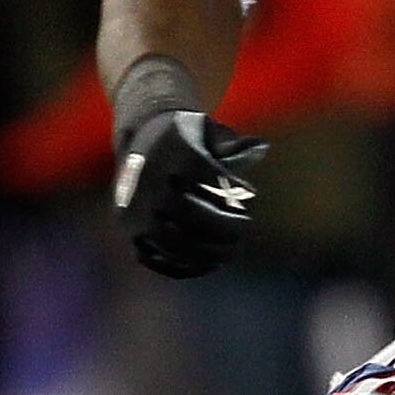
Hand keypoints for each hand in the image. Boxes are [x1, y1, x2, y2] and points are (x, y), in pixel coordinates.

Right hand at [114, 108, 269, 278]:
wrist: (137, 139)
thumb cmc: (183, 136)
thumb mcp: (203, 127)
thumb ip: (231, 143)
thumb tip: (263, 148)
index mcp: (167, 154)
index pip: (206, 178)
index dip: (233, 191)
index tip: (250, 193)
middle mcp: (147, 183)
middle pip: (191, 214)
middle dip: (224, 225)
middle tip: (244, 224)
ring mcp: (135, 212)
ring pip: (174, 242)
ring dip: (210, 250)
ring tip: (232, 248)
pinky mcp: (131, 233)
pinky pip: (159, 260)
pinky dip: (189, 266)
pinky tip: (212, 261)